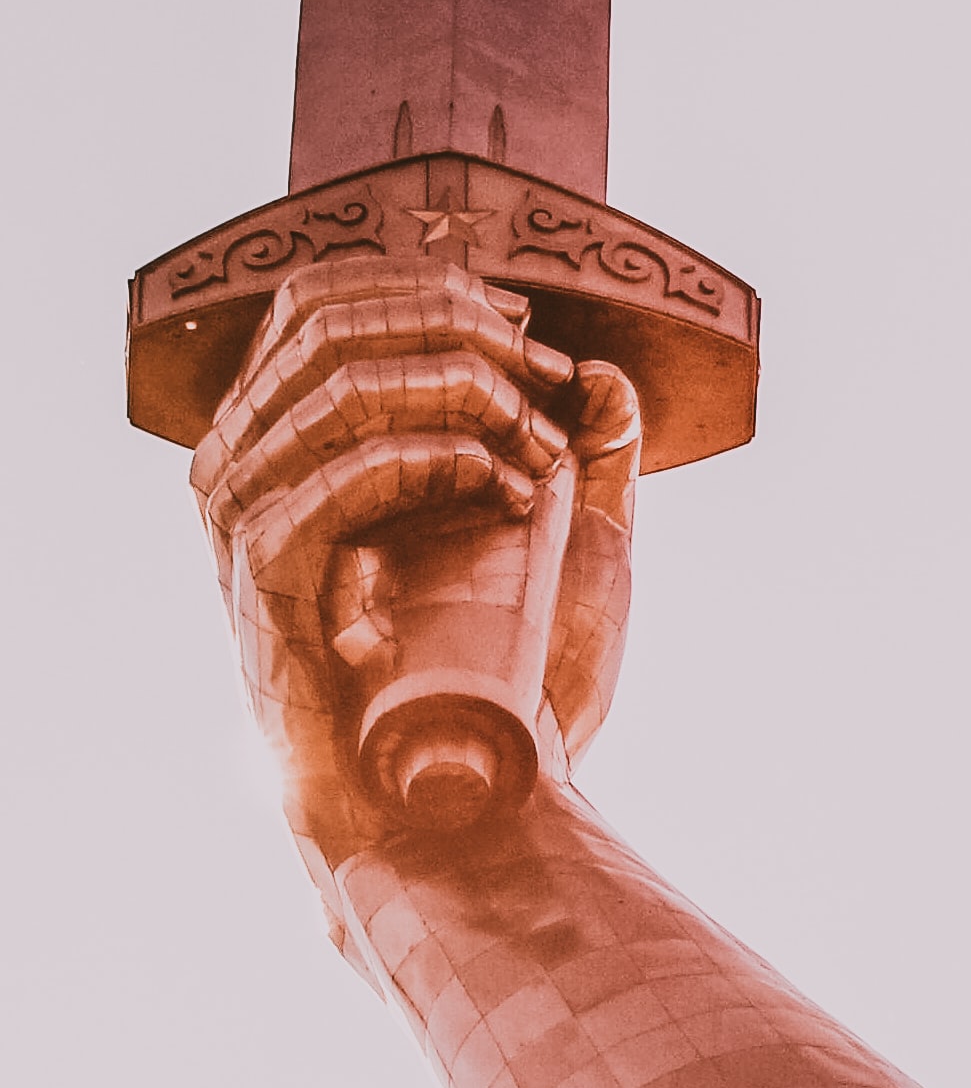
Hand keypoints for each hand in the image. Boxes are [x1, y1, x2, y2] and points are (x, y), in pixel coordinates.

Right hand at [190, 260, 639, 861]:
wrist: (477, 796)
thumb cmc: (513, 683)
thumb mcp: (569, 548)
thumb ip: (587, 459)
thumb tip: (603, 375)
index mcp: (301, 445)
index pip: (325, 303)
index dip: (433, 290)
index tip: (532, 336)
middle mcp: (254, 467)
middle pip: (331, 323)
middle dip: (462, 336)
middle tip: (546, 390)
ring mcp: (250, 522)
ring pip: (341, 386)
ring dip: (464, 398)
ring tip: (537, 459)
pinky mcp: (269, 579)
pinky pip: (336, 476)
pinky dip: (438, 462)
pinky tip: (508, 493)